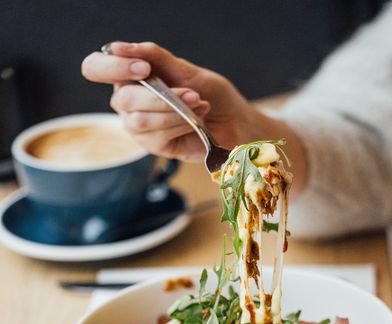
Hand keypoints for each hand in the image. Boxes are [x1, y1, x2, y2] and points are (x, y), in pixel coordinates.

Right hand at [81, 41, 307, 193]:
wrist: (234, 121)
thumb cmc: (209, 92)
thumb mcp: (185, 69)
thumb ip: (154, 56)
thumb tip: (118, 46)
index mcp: (128, 76)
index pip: (95, 68)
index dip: (111, 67)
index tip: (143, 67)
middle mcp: (127, 102)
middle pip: (121, 98)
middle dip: (157, 96)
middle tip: (189, 91)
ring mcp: (137, 126)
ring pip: (139, 120)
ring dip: (173, 111)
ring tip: (199, 104)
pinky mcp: (153, 146)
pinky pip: (157, 135)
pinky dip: (179, 124)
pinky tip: (195, 120)